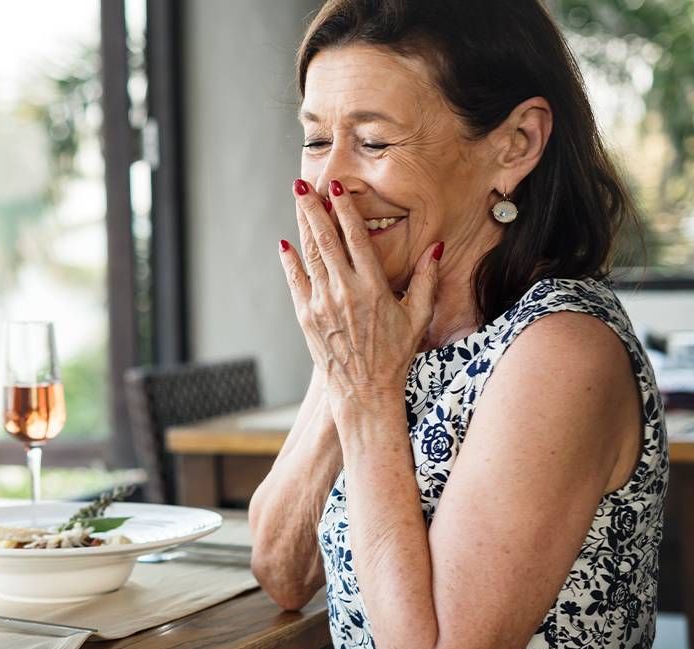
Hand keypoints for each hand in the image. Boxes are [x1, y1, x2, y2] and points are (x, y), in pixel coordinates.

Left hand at [280, 179, 440, 418]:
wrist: (364, 390)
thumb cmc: (395, 354)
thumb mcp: (418, 317)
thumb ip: (427, 280)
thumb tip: (435, 247)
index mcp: (373, 287)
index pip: (356, 238)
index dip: (344, 210)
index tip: (336, 188)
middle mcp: (345, 291)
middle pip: (326, 239)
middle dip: (313, 209)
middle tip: (302, 184)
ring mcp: (322, 303)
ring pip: (310, 255)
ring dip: (302, 226)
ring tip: (296, 202)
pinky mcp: (306, 317)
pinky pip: (296, 281)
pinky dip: (291, 261)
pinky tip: (286, 244)